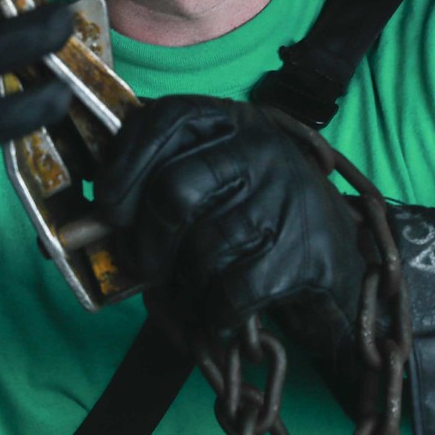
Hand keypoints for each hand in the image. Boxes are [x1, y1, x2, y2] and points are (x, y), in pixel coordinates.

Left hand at [97, 96, 434, 434]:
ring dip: (191, 283)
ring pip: (204, 249)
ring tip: (204, 284)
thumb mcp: (221, 180)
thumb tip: (84, 219)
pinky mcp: (305, 252)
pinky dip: (218, 312)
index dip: (125, 167)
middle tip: (148, 267)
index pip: (165, 122)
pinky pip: (233, 290)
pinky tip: (224, 310)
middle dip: (149, 242)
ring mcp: (288, 199)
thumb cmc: (262, 222)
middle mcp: (264, 150)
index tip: (108, 207)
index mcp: (236, 122)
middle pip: (176, 192)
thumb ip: (162, 181)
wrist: (350, 264)